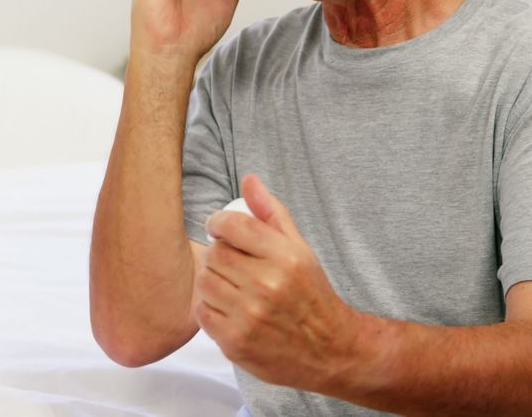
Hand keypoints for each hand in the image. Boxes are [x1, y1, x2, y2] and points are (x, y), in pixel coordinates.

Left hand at [196, 175, 358, 389]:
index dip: (218, 223)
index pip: (234, 225)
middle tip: (231, 263)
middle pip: (215, 254)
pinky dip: (210, 308)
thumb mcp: (300, 249)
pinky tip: (229, 309)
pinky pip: (202, 312)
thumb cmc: (311, 295)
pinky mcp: (236, 342)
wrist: (329, 350)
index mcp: (285, 258)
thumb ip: (272, 213)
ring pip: (204, 281)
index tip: (219, 229)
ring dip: (212, 281)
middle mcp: (267, 285)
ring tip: (230, 286)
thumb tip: (248, 180)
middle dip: (219, 254)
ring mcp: (250, 316)